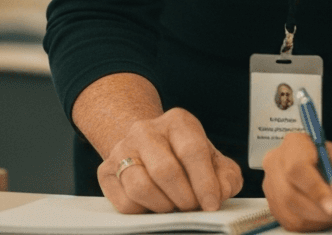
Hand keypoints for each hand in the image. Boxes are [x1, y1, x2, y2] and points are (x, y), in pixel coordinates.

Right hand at [97, 107, 242, 213]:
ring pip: (141, 187)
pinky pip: (125, 202)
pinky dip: (144, 211)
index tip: (212, 203)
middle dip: (184, 197)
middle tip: (192, 208)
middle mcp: (146, 130)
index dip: (205, 181)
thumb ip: (225, 174)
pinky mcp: (106, 171)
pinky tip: (155, 204)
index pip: (192, 150)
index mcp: (177, 121)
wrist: (146, 144)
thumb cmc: (182, 154)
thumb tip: (224, 190)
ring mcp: (122, 149)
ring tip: (174, 206)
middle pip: (165, 170)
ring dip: (163, 205)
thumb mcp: (209, 158)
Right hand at [262, 133, 331, 231]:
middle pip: (289, 193)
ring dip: (316, 219)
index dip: (314, 189)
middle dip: (317, 209)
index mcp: (296, 143)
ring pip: (289, 211)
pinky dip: (311, 225)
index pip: (297, 167)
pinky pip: (290, 223)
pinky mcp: (275, 205)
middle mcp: (278, 161)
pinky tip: (327, 217)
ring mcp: (273, 185)